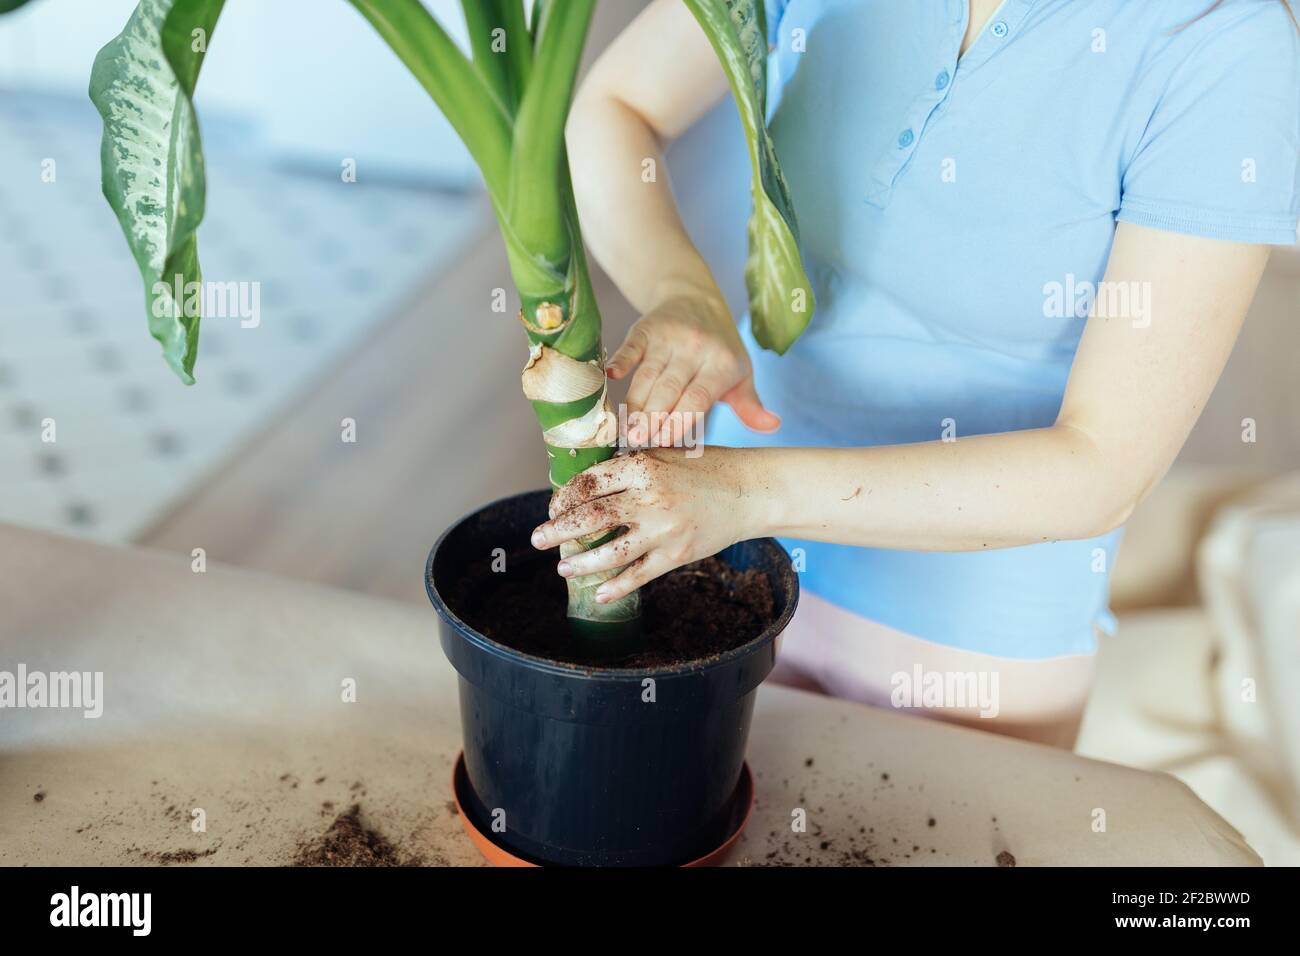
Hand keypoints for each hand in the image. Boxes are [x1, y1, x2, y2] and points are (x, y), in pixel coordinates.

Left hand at [530, 448, 760, 604]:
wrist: (749, 491)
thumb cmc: (705, 468)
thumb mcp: (664, 454)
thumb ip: (629, 467)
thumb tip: (587, 485)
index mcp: (643, 467)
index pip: (590, 484)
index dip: (565, 497)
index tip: (554, 507)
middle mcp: (651, 498)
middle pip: (591, 518)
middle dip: (558, 530)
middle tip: (538, 539)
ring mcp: (664, 529)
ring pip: (610, 553)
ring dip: (581, 563)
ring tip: (562, 568)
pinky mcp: (677, 554)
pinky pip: (639, 575)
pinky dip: (616, 587)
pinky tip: (599, 593)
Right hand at [608, 291, 779, 446]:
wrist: (696, 298)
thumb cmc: (720, 348)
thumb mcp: (741, 374)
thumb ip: (750, 405)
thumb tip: (772, 425)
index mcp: (722, 364)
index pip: (699, 398)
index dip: (680, 420)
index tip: (664, 442)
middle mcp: (696, 349)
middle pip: (670, 389)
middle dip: (653, 417)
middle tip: (639, 441)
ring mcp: (670, 338)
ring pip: (649, 374)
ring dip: (635, 401)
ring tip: (625, 428)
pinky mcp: (646, 328)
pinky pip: (632, 346)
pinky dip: (621, 360)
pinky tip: (609, 376)